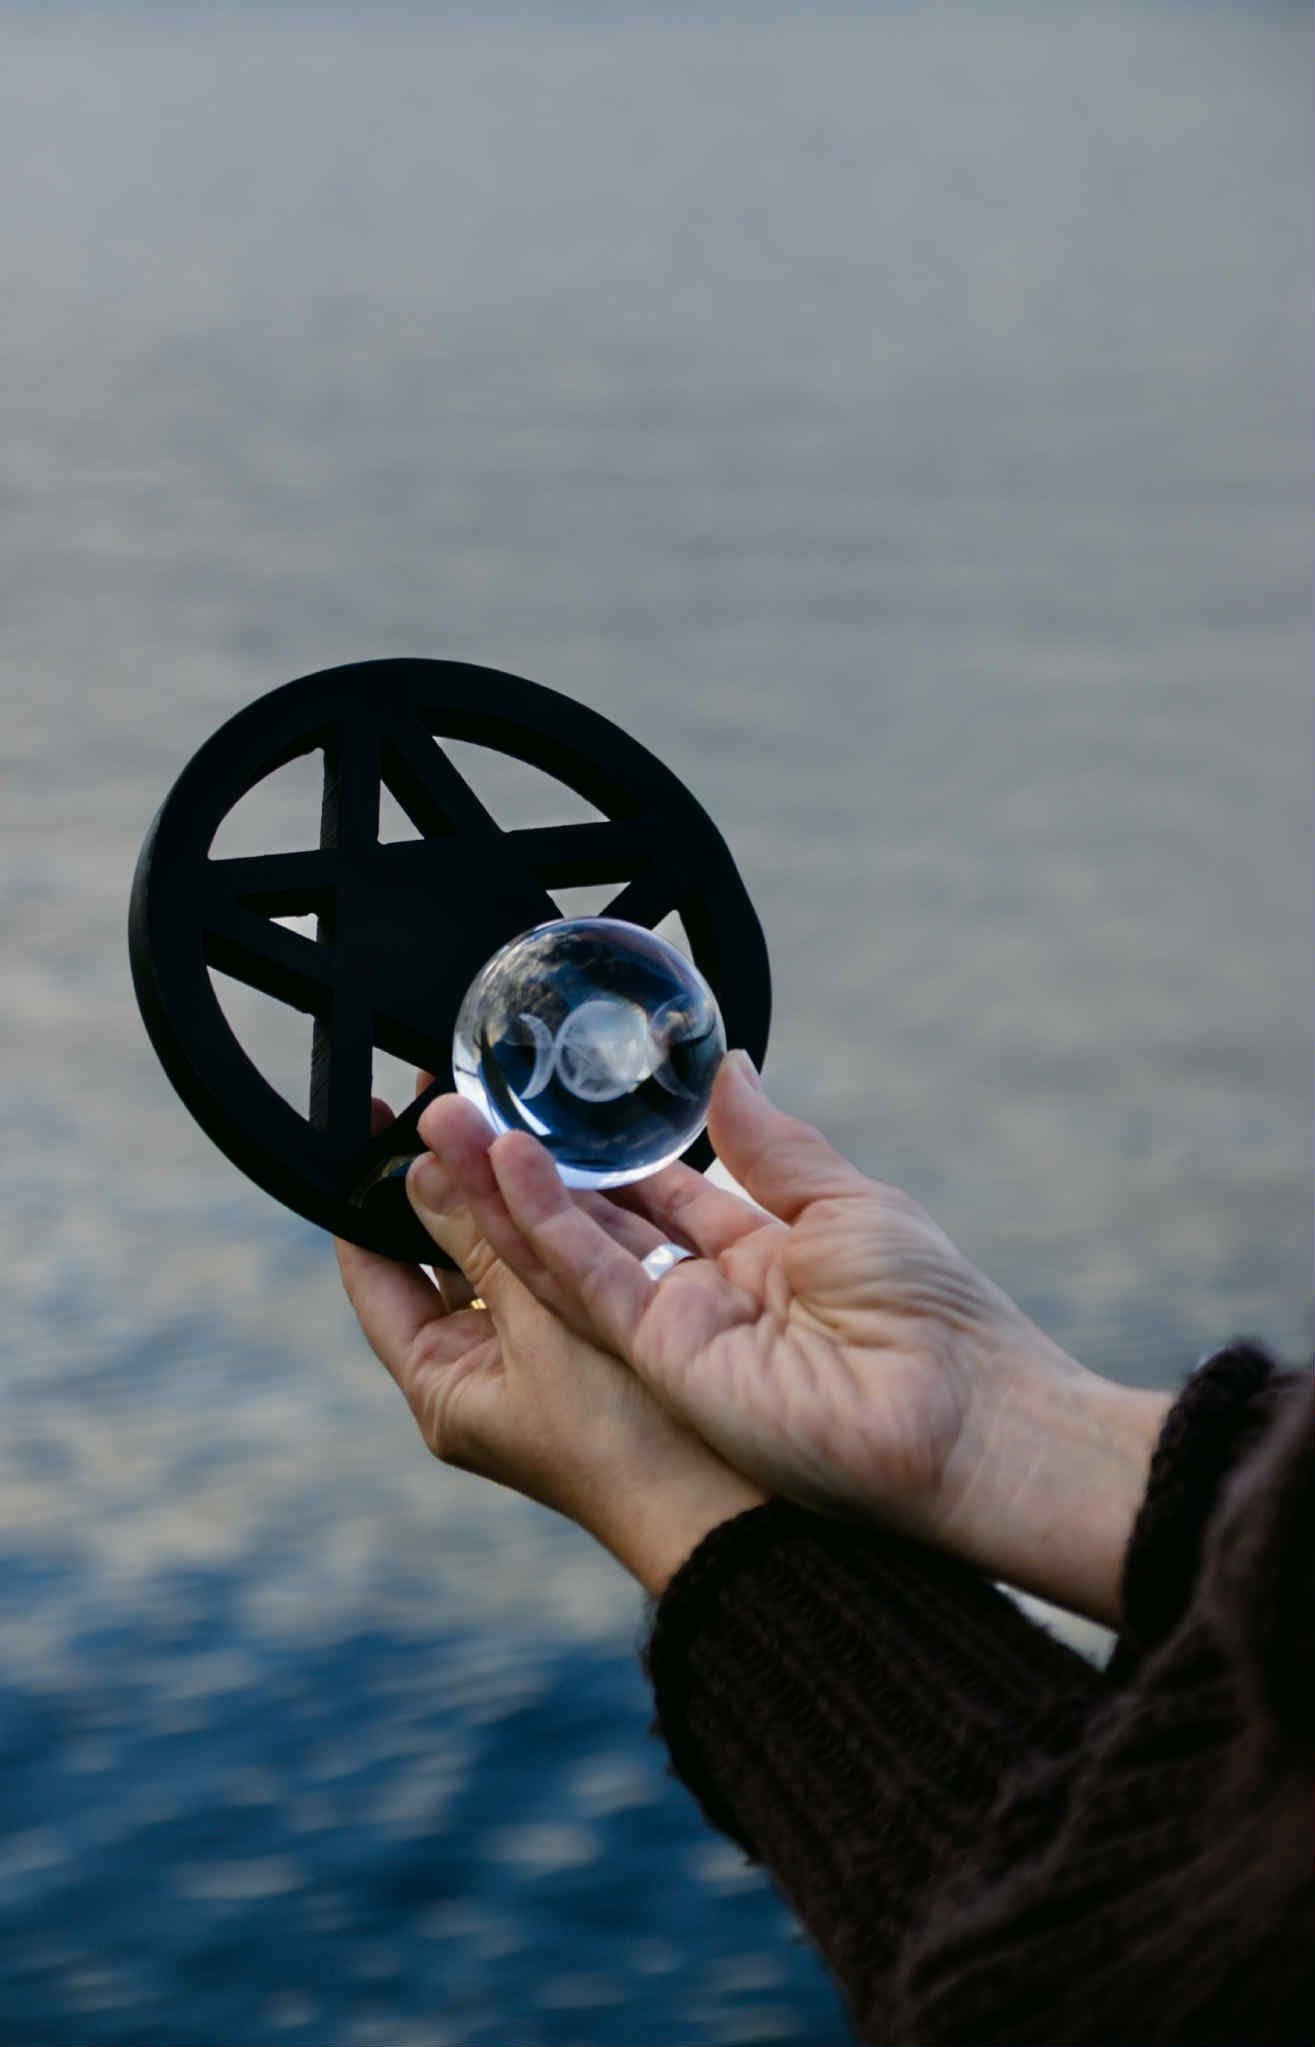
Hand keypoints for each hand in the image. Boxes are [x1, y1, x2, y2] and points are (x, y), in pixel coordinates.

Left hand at [335, 1088, 763, 1596]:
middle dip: (450, 1174)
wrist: (737, 1511)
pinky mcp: (603, 1332)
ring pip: (511, 1245)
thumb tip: (421, 1163)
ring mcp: (545, 1349)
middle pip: (444, 1248)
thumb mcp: (541, 1329)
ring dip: (510, 1183)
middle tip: (454, 1093)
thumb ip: (483, 1241)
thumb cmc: (627, 1444)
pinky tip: (572, 1152)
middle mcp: (485, 1366)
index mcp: (443, 1381)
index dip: (365, 1193)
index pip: (374, 1270)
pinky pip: (568, 1257)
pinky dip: (566, 1210)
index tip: (372, 1119)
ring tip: (508, 1102)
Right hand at [414, 1055, 1170, 1625]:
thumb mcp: (847, 1202)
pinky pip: (593, 1281)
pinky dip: (547, 1224)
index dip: (596, 1150)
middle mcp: (708, 1293)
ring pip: (572, 1248)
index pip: (657, 1191)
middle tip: (459, 1106)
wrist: (966, 1419)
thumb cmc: (935, 1315)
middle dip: (528, 1163)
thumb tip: (725, 1065)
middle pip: (597, 1219)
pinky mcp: (665, 1357)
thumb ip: (770, 1142)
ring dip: (508, 1186)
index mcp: (759, 1255)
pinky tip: (507, 1162)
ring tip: (446, 1120)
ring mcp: (679, 1330)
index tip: (537, 1102)